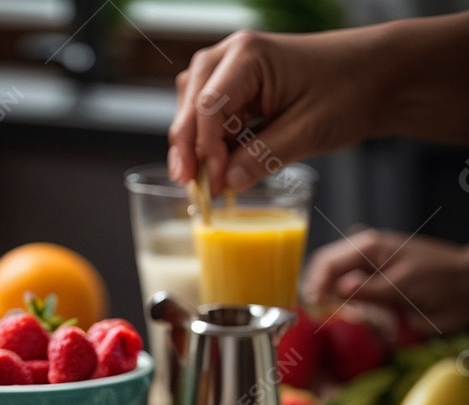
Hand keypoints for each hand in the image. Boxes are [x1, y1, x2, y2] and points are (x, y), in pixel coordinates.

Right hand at [168, 14, 468, 195]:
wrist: (376, 76)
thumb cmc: (349, 91)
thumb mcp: (308, 130)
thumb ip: (263, 156)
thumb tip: (226, 182)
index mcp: (248, 56)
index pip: (208, 105)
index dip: (205, 149)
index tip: (213, 184)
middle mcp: (232, 57)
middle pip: (191, 104)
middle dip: (187, 148)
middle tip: (192, 189)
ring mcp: (233, 71)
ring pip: (195, 111)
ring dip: (196, 148)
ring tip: (203, 185)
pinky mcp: (240, 90)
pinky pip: (213, 118)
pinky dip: (212, 145)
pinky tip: (218, 172)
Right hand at [302, 229, 468, 335]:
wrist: (465, 290)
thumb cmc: (439, 278)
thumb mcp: (403, 283)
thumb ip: (369, 288)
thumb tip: (336, 289)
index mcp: (366, 247)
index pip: (325, 263)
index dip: (315, 285)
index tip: (315, 308)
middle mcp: (360, 264)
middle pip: (325, 283)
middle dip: (330, 304)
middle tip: (343, 320)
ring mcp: (365, 284)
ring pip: (338, 302)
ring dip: (352, 316)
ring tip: (375, 322)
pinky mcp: (372, 302)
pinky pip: (355, 314)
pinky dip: (363, 324)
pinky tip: (381, 327)